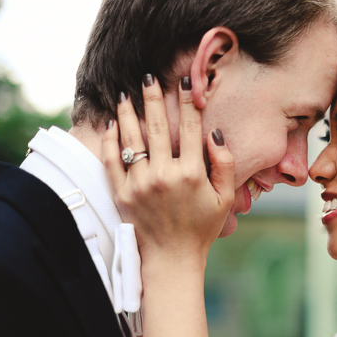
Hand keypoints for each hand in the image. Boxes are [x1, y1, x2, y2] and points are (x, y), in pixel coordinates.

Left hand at [102, 75, 234, 271]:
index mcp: (192, 174)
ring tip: (125, 94)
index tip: (184, 82)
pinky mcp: (122, 194)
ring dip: (128, 113)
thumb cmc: (202, 228)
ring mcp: (140, 184)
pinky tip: (112, 124)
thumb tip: (215, 135)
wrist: (171, 259)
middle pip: (158, 126)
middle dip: (153, 98)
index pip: (191, 128)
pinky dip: (111, 140)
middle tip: (148, 77)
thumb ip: (225, 164)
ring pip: (132, 139)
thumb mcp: (225, 198)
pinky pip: (112, 160)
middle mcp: (165, 175)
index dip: (188, 102)